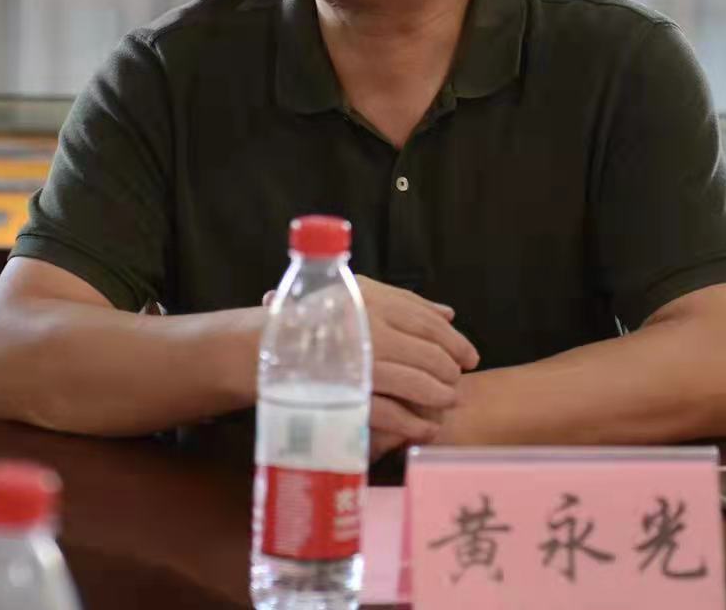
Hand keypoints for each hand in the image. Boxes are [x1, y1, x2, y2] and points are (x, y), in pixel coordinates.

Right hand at [264, 278, 479, 450]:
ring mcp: (359, 361)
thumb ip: (401, 303)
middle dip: (449, 371)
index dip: (455, 341)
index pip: (429, 322)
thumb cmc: (308, 320)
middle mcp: (369, 326)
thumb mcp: (353, 296)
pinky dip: (414, 423)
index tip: (469, 357)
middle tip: (456, 383)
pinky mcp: (347, 393)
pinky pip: (392, 412)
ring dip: (438, 396)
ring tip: (445, 404)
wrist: (256, 347)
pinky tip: (425, 428)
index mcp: (372, 298)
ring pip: (417, 382)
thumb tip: (449, 313)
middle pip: (429, 353)